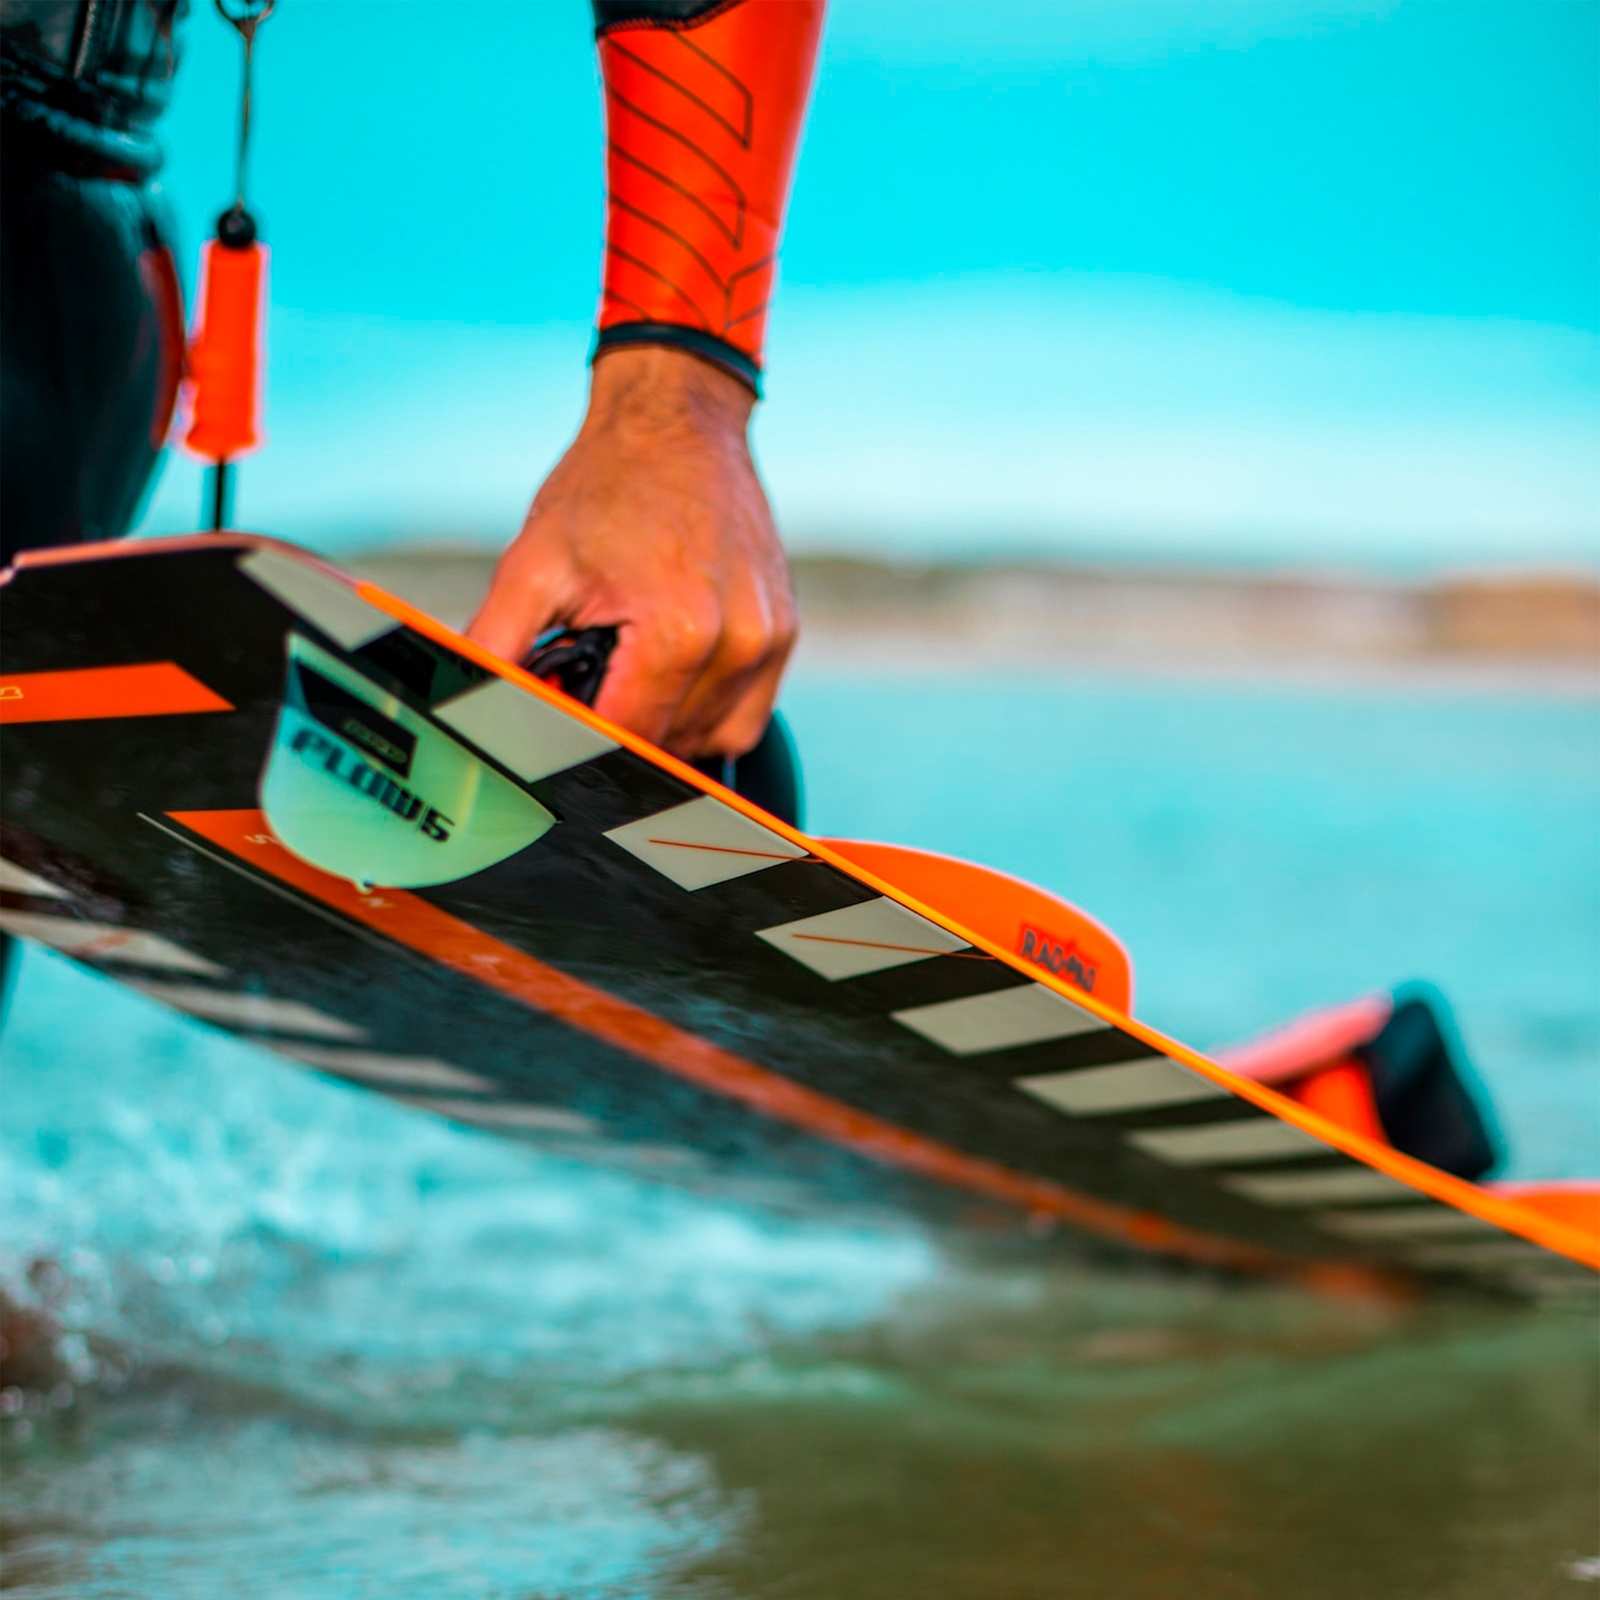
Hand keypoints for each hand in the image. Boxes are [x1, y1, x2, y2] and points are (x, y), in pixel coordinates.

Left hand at [467, 346, 796, 758]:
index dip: (582, 736)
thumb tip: (462, 700)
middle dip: (622, 724)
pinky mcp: (784, 634)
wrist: (677, 421)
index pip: (626, 738)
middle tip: (588, 672)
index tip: (559, 709)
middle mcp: (738, 643)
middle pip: (669, 744)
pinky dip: (704, 709)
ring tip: (630, 667)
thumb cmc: (605, 486)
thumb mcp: (532, 564)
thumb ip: (495, 645)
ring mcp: (770, 640)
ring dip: (665, 724)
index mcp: (678, 633)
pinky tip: (671, 667)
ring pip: (710, 740)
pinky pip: (744, 714)